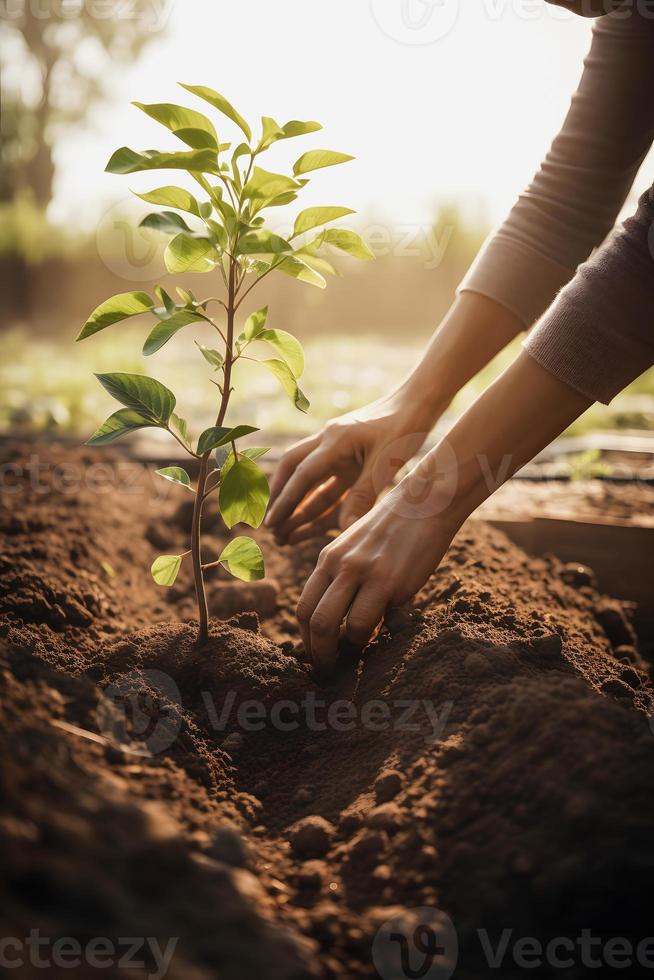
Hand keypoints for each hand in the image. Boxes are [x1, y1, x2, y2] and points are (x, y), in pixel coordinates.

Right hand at [265, 390, 440, 543]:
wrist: (420, 401)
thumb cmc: (405, 427)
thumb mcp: (387, 463)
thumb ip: (364, 495)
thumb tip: (346, 528)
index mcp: (335, 440)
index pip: (303, 474)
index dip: (287, 500)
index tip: (272, 523)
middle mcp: (329, 443)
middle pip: (293, 472)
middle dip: (280, 499)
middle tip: (269, 527)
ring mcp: (339, 450)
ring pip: (310, 481)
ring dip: (299, 506)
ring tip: (285, 534)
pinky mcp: (350, 457)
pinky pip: (330, 484)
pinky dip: (320, 504)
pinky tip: (311, 525)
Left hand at [296, 458, 464, 670]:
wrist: (425, 505)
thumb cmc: (394, 530)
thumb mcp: (356, 548)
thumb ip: (345, 579)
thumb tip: (343, 621)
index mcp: (328, 559)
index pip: (305, 607)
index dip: (307, 638)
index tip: (315, 655)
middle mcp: (340, 566)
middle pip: (315, 621)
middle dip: (318, 654)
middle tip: (326, 671)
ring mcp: (364, 574)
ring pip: (340, 626)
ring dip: (344, 651)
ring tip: (353, 660)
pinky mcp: (391, 582)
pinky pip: (371, 622)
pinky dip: (371, 638)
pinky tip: (380, 638)